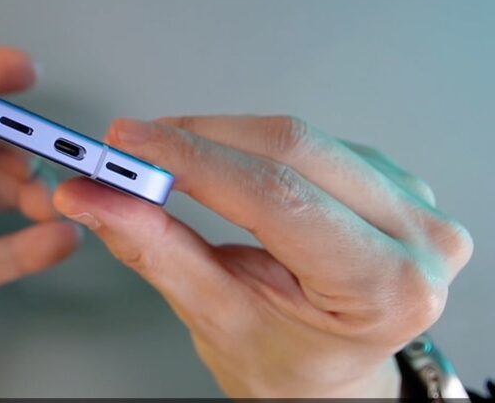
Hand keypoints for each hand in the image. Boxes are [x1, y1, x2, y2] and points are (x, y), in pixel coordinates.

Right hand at [53, 115, 471, 396]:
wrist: (330, 377)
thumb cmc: (289, 363)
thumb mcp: (214, 317)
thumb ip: (155, 249)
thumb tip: (96, 197)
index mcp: (386, 287)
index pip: (275, 196)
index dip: (190, 160)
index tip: (127, 145)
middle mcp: (418, 237)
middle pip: (290, 149)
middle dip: (196, 140)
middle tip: (128, 148)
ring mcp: (413, 201)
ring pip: (296, 136)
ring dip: (220, 140)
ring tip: (166, 166)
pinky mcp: (391, 179)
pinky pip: (309, 141)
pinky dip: (249, 145)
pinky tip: (223, 166)